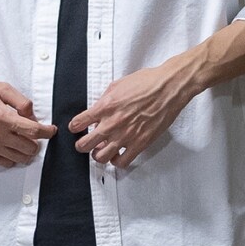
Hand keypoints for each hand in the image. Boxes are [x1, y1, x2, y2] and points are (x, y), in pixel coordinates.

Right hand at [0, 77, 55, 166]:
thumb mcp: (0, 88)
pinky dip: (12, 157)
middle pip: (29, 148)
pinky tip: (10, 147)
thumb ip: (21, 101)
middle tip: (33, 135)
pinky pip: (5, 163)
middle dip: (36, 142)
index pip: (33, 131)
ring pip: (19, 158)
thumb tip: (32, 116)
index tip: (51, 131)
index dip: (46, 132)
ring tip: (23, 141)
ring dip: (26, 151)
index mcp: (1, 117)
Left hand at [68, 61, 193, 167]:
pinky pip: (121, 162)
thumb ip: (105, 100)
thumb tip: (98, 110)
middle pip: (85, 145)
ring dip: (98, 155)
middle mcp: (112, 124)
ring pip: (101, 157)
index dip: (75, 127)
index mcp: (104, 107)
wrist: (169, 88)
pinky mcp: (139, 144)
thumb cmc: (148, 83)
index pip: (78, 123)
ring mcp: (125, 136)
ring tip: (101, 151)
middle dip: (82, 145)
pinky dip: (116, 161)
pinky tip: (118, 155)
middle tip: (84, 144)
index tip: (77, 128)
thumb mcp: (118, 85)